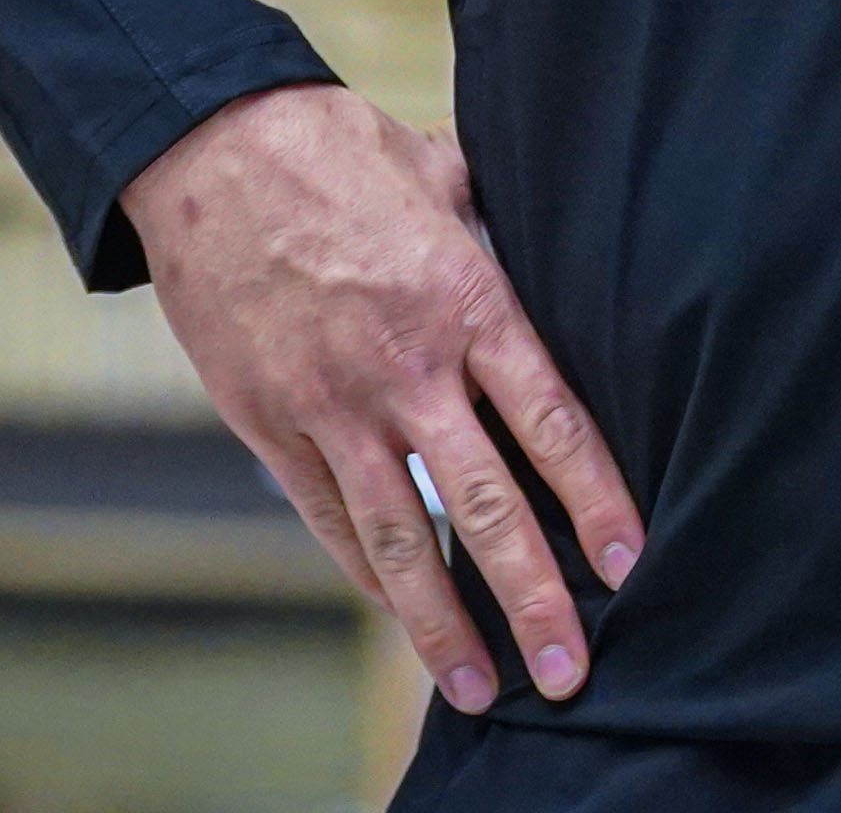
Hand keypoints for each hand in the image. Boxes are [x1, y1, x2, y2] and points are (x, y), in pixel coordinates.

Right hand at [124, 82, 642, 714]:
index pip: (551, 422)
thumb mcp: (443, 172)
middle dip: (534, 597)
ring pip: (400, 536)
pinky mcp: (271, 425)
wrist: (209, 151)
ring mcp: (333, 406)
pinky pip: (331, 517)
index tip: (630, 564)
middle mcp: (406, 369)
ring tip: (484, 689)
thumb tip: (560, 234)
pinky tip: (401, 613)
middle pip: (485, 503)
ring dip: (444, 623)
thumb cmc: (339, 152)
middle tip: (573, 671)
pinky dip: (370, 572)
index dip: (595, 500)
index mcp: (466, 300)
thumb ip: (501, 226)